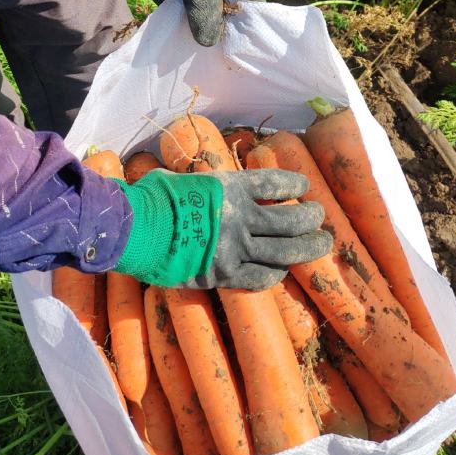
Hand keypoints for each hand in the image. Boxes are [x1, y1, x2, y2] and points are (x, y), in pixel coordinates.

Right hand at [113, 168, 331, 289]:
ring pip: (284, 250)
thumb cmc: (151, 198)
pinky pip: (260, 277)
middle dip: (311, 218)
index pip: (274, 183)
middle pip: (289, 220)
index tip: (305, 187)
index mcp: (229, 187)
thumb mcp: (181, 177)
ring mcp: (234, 248)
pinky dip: (275, 273)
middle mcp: (239, 216)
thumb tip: (201, 181)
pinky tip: (283, 269)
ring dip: (308, 247)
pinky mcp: (223, 274)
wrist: (134, 230)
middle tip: (320, 217)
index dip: (294, 185)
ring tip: (321, 242)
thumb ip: (202, 182)